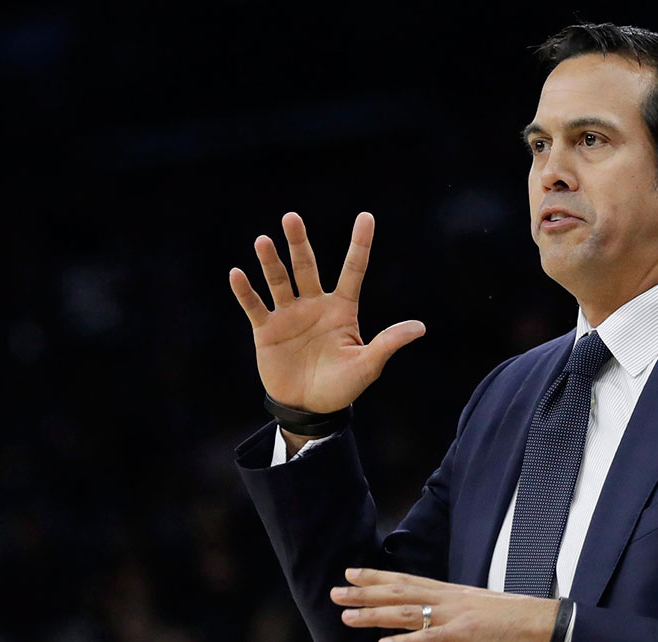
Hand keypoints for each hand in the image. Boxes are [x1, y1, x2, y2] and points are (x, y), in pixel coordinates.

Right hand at [229, 212, 424, 413]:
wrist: (310, 408)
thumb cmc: (342, 387)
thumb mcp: (368, 365)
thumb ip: (388, 343)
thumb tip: (420, 327)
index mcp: (342, 309)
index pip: (353, 270)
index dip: (359, 244)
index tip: (366, 217)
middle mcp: (315, 305)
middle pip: (307, 267)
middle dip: (299, 243)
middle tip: (292, 218)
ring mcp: (289, 315)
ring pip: (279, 281)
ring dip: (270, 262)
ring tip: (263, 241)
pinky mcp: (267, 330)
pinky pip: (254, 306)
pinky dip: (245, 291)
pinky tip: (237, 273)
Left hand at [331, 568, 560, 641]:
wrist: (541, 623)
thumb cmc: (513, 626)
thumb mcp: (479, 638)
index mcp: (451, 594)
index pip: (407, 581)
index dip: (378, 578)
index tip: (352, 573)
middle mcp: (448, 599)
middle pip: (399, 591)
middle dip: (365, 592)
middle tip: (335, 590)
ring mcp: (455, 614)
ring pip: (406, 611)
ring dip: (374, 614)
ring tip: (347, 616)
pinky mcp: (465, 633)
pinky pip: (429, 638)